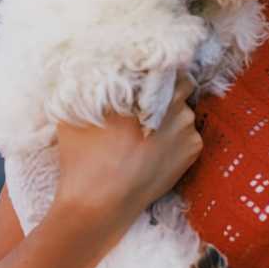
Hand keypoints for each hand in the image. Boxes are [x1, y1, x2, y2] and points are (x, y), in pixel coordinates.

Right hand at [52, 75, 202, 230]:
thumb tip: (93, 71)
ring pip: (185, 111)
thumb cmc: (83, 156)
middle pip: (182, 84)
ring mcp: (187, 126)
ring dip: (173, 116)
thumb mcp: (75, 112)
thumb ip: (91, 87)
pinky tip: (156, 151)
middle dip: (171, 89)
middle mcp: (173, 100)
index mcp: (146, 86)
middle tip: (151, 104)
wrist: (100, 202)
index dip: (158, 70)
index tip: (148, 78)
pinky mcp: (194, 149)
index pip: (164, 65)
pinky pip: (189, 135)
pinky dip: (178, 139)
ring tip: (151, 133)